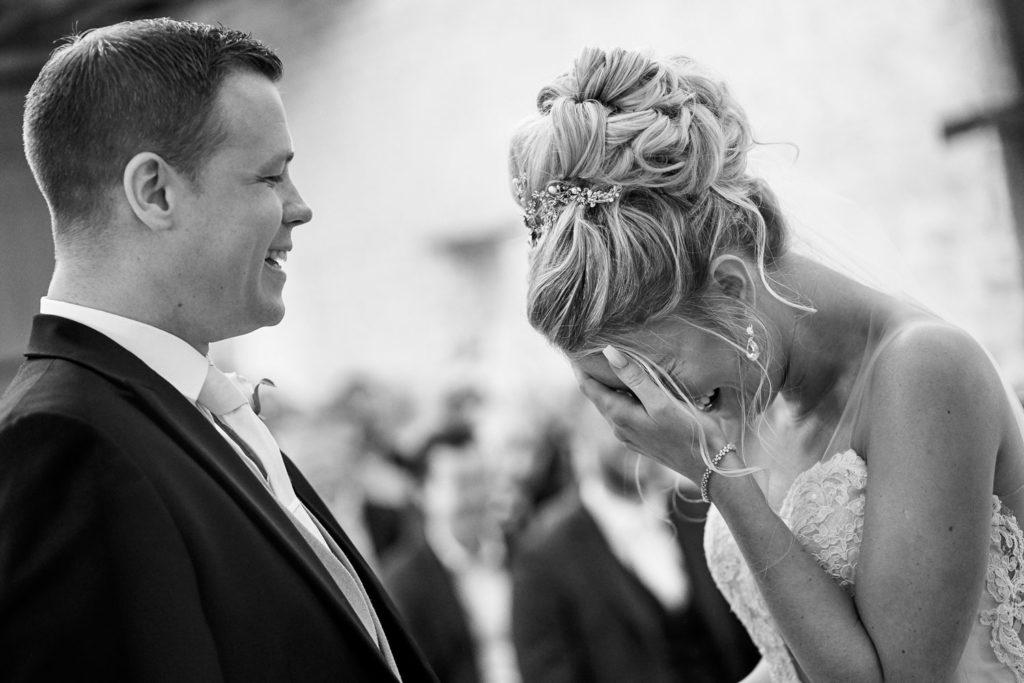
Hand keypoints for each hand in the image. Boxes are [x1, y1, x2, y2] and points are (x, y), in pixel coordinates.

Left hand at [573, 346, 731, 481]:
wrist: (708, 467)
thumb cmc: (689, 432)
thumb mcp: (662, 401)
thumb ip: (635, 378)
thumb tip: (609, 353)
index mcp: (620, 416)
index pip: (589, 388)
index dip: (579, 368)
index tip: (573, 348)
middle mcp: (619, 428)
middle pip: (597, 396)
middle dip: (591, 375)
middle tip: (587, 351)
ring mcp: (629, 436)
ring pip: (611, 405)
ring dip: (607, 386)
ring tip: (607, 365)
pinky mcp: (641, 440)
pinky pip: (623, 414)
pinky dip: (621, 397)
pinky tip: (631, 388)